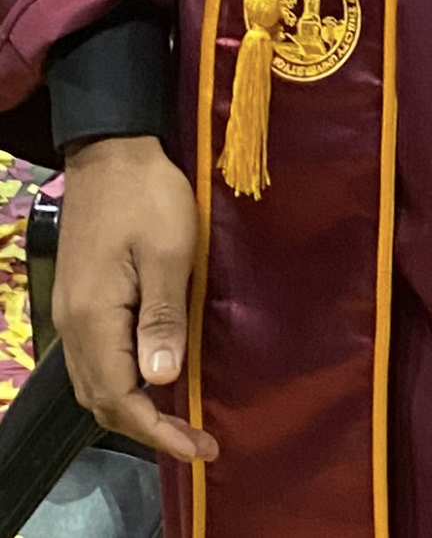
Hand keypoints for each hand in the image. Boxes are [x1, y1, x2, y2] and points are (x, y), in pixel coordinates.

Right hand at [53, 136, 217, 464]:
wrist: (111, 146)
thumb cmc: (147, 194)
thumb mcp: (167, 251)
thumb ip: (162, 318)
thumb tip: (160, 382)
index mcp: (94, 318)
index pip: (120, 398)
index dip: (158, 431)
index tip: (199, 445)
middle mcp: (73, 323)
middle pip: (101, 399)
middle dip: (146, 427)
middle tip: (194, 436)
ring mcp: (72, 310)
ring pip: (94, 382)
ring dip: (132, 406)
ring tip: (176, 415)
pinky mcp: (79, 296)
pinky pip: (93, 358)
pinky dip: (120, 379)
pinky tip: (150, 372)